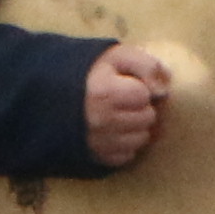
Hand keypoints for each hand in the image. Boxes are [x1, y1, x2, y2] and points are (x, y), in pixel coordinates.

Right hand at [82, 43, 174, 167]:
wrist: (50, 95)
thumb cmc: (90, 74)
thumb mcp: (118, 56)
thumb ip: (147, 65)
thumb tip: (164, 90)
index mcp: (103, 93)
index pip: (145, 95)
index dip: (140, 88)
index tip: (126, 85)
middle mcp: (100, 121)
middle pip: (147, 118)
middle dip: (142, 108)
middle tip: (124, 101)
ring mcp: (96, 141)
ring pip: (140, 139)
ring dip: (136, 127)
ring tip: (120, 115)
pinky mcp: (94, 157)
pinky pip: (126, 156)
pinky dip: (125, 145)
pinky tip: (114, 131)